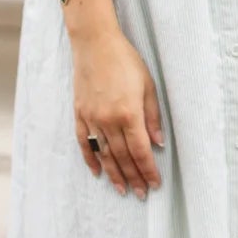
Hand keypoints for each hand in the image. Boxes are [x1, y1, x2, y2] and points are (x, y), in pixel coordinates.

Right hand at [73, 25, 164, 198]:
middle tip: (141, 193)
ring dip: (114, 174)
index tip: (154, 184)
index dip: (148, 170)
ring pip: (104, 154)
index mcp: (129, 113)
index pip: (140, 151)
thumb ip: (153, 117)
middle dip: (134, 177)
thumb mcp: (148, 86)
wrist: (95, 44)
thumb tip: (158, 143)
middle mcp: (109, 120)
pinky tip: (98, 172)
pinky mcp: (80, 114)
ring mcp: (92, 118)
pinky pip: (84, 143)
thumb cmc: (125, 61)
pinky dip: (91, 159)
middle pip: (123, 157)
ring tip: (122, 189)